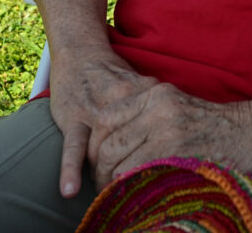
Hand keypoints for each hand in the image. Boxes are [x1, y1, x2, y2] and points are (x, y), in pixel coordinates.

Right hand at [49, 46, 158, 197]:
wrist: (81, 52)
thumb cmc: (114, 75)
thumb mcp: (142, 86)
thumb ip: (158, 109)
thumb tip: (180, 136)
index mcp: (145, 95)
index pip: (157, 134)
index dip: (158, 158)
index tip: (161, 177)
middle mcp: (123, 102)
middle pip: (133, 146)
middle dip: (132, 173)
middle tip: (133, 194)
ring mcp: (97, 111)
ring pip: (104, 150)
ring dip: (105, 177)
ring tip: (108, 198)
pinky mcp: (74, 117)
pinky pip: (74, 146)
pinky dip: (71, 168)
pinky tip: (70, 189)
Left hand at [86, 83, 251, 189]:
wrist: (249, 132)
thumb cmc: (209, 124)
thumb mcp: (174, 106)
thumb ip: (143, 116)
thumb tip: (107, 143)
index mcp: (153, 93)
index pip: (105, 118)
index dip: (95, 145)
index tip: (98, 162)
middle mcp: (156, 108)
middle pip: (107, 144)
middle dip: (100, 171)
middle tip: (104, 185)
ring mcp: (166, 131)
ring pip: (118, 164)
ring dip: (112, 185)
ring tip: (117, 194)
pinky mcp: (175, 154)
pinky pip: (136, 178)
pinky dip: (129, 191)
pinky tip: (134, 196)